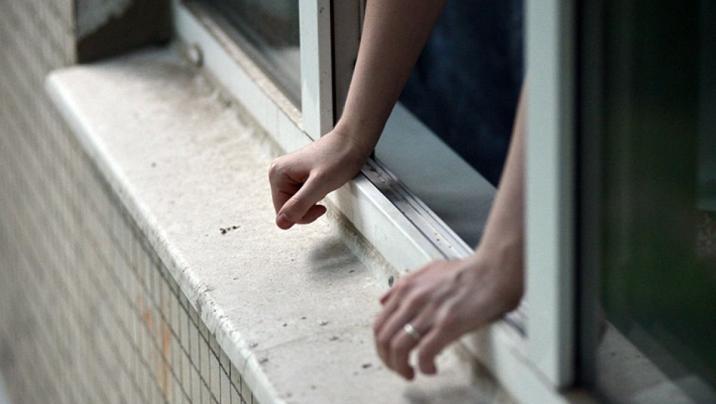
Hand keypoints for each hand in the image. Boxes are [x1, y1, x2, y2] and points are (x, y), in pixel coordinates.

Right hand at [268, 129, 371, 228]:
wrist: (352, 142)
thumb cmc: (339, 156)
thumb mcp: (319, 185)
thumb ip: (299, 204)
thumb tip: (282, 222)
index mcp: (277, 173)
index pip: (282, 212)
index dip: (303, 214)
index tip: (319, 205)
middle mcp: (279, 173)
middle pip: (288, 208)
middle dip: (307, 208)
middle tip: (322, 193)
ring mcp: (288, 174)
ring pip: (296, 204)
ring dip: (312, 202)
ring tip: (323, 186)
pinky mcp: (298, 176)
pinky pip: (302, 197)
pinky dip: (314, 196)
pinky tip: (322, 184)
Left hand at [372, 250, 522, 379]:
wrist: (492, 272)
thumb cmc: (466, 272)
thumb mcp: (427, 270)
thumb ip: (404, 286)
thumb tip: (385, 300)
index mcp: (406, 287)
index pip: (378, 323)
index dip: (381, 345)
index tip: (389, 354)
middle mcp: (413, 299)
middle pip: (384, 338)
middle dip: (388, 359)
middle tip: (398, 367)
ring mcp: (429, 312)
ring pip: (398, 348)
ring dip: (401, 367)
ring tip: (411, 373)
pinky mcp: (448, 324)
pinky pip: (424, 353)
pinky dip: (424, 366)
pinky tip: (431, 369)